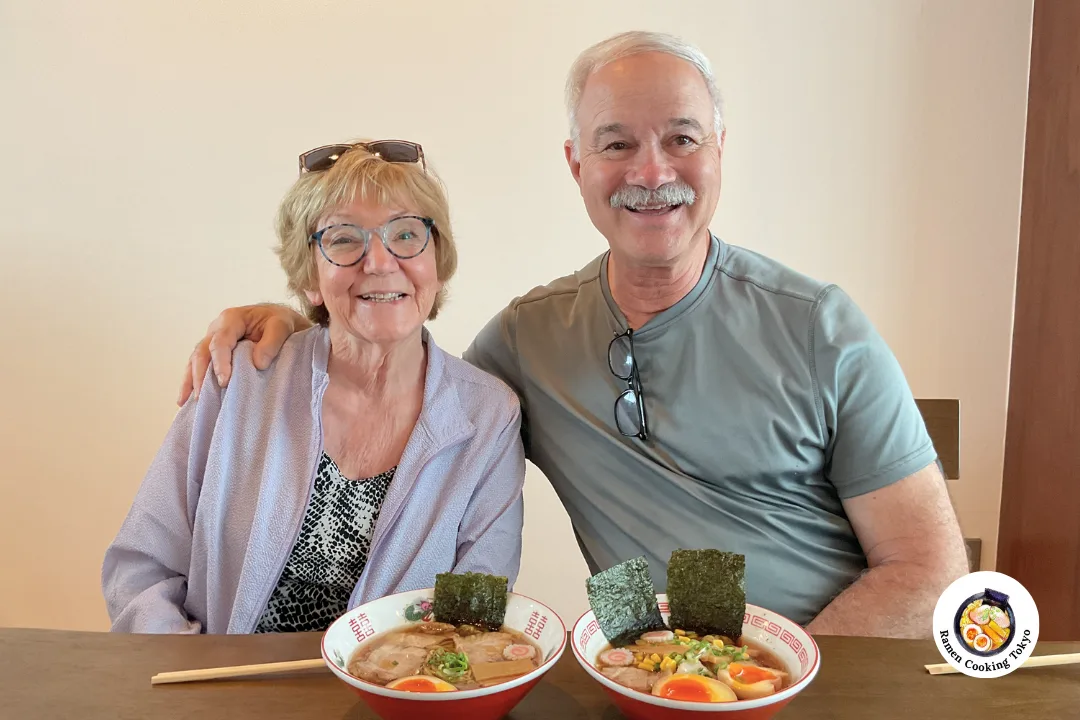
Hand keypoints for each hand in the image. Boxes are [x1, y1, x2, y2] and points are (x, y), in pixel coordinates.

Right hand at [178, 304, 309, 404]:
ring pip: (195, 360)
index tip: (224, 381)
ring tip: (185, 401)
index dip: (220, 362)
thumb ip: (272, 342)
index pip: (220, 341)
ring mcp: (212, 341)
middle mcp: (217, 329)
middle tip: (201, 396)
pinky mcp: (214, 354)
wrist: (279, 321)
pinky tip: (186, 399)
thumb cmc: (279, 322)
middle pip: (202, 352)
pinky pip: (198, 367)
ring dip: (190, 380)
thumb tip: (258, 363)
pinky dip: (192, 382)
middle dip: (199, 375)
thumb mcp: (282, 326)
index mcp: (232, 319)